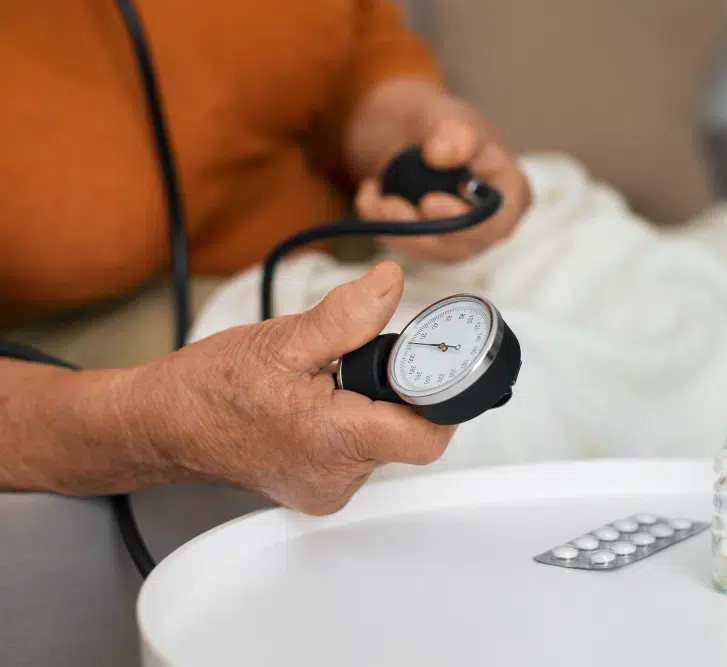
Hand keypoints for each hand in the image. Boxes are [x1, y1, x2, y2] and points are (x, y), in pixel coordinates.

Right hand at [131, 261, 454, 514]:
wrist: (163, 424)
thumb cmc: (210, 388)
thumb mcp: (284, 340)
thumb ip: (347, 316)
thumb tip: (390, 285)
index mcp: (334, 442)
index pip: (428, 435)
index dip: (441, 397)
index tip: (430, 365)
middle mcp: (337, 479)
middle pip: (407, 433)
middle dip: (394, 392)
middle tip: (352, 365)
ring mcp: (328, 490)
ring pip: (382, 441)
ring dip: (369, 407)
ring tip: (325, 386)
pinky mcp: (319, 490)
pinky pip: (358, 453)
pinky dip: (350, 424)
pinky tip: (317, 405)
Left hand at [347, 80, 530, 262]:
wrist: (411, 133)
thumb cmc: (443, 124)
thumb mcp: (449, 116)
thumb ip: (454, 132)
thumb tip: (440, 156)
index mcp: (509, 194)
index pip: (497, 224)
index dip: (466, 225)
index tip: (430, 202)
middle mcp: (488, 225)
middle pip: (459, 246)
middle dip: (419, 230)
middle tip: (389, 203)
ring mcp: (459, 240)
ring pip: (428, 252)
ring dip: (394, 229)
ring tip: (371, 194)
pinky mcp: (429, 246)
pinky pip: (404, 247)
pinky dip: (380, 225)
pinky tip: (368, 195)